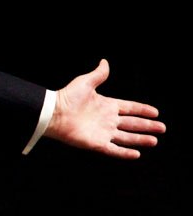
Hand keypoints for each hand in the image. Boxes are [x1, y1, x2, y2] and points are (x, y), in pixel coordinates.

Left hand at [44, 59, 164, 159]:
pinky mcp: (97, 143)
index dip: (142, 110)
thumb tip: (104, 62)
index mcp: (107, 105)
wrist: (54, 113)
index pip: (129, 108)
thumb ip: (98, 74)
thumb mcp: (86, 83)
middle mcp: (107, 120)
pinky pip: (114, 150)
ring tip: (154, 141)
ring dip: (140, 139)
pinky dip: (125, 153)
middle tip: (162, 128)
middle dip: (147, 126)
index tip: (155, 112)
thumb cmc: (67, 97)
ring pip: (126, 137)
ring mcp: (103, 132)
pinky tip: (137, 154)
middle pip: (132, 123)